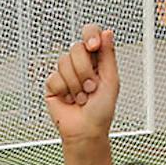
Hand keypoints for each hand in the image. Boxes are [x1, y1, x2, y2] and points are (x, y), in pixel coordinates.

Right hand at [43, 25, 119, 142]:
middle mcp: (80, 64)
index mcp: (96, 60)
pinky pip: (54, 78)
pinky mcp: (53, 84)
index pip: (90, 34)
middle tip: (91, 87)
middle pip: (76, 48)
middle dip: (85, 71)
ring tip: (81, 97)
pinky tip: (69, 99)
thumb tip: (107, 33)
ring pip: (64, 62)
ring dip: (76, 84)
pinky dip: (64, 91)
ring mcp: (65, 73)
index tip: (94, 46)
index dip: (90, 35)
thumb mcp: (111, 81)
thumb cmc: (101, 111)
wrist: (86, 131)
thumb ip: (108, 55)